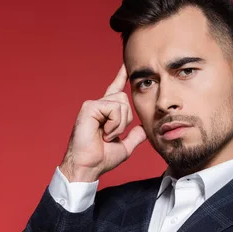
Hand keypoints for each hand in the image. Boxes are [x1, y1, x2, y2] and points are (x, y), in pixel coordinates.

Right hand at [59, 64, 146, 181]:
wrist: (89, 167)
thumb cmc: (101, 159)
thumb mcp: (124, 147)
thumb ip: (134, 137)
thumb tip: (143, 129)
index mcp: (106, 113)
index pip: (116, 90)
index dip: (121, 77)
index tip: (127, 65)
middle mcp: (99, 106)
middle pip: (125, 98)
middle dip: (126, 120)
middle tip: (112, 135)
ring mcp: (93, 105)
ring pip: (121, 103)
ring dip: (119, 124)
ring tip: (107, 135)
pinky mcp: (89, 107)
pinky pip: (113, 108)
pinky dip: (113, 124)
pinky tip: (103, 133)